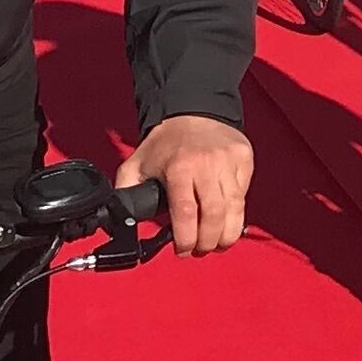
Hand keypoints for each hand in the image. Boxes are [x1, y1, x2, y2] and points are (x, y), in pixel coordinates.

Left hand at [124, 114, 254, 255]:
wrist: (192, 110)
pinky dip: (236, 214)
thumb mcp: (137, 165)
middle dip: (208, 243)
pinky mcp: (244, 161)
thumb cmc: (165, 143)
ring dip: (226, 235)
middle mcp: (207, 165)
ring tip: (216, 243)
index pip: (187, 213)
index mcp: (179, 167)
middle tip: (200, 250)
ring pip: (235, 210)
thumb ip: (126, 192)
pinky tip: (225, 219)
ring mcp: (229, 162)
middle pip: (215, 217)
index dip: (186, 240)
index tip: (182, 250)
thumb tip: (117, 221)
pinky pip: (243, 196)